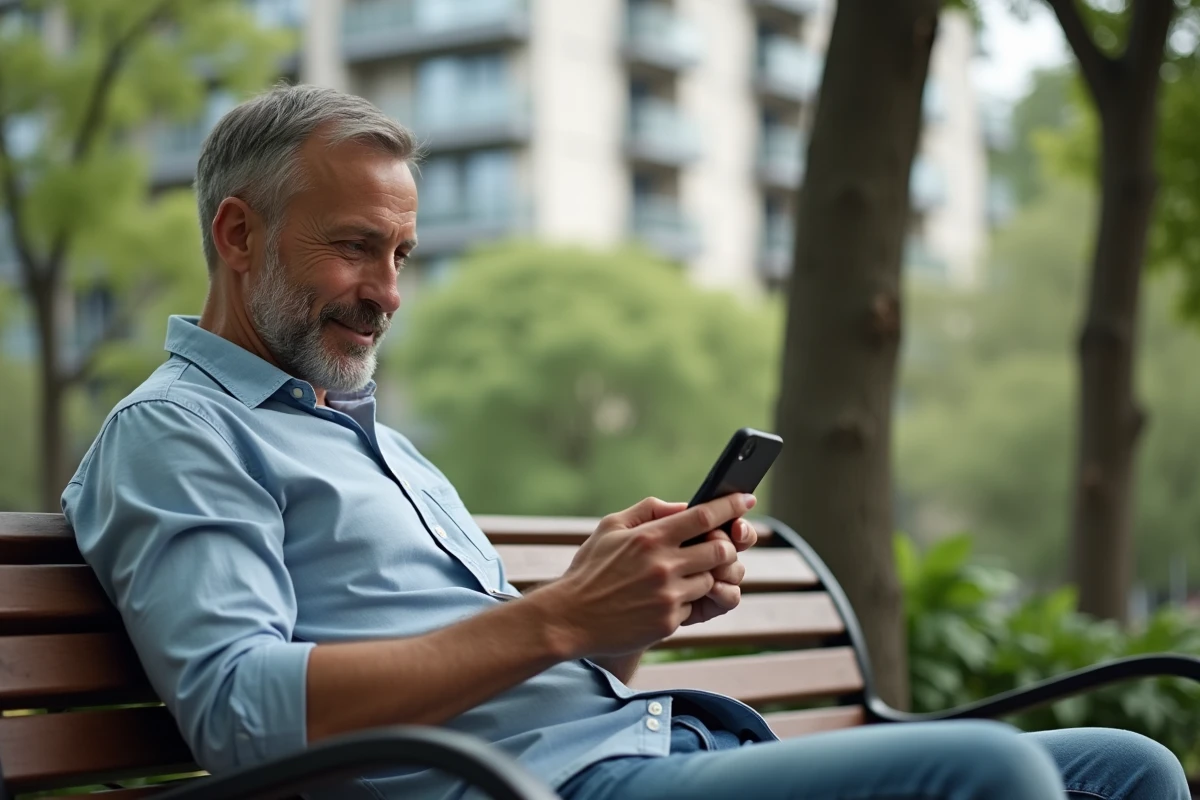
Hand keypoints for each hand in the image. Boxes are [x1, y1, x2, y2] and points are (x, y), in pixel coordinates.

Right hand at [533, 493, 756, 658]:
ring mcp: (669, 596)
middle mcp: (664, 565)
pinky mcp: (669, 622)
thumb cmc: (589, 570)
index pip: (704, 516)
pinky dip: (687, 600)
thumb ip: (648, 511)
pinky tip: (663, 599)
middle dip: (725, 547)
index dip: (731, 505)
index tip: (747, 499)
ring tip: (681, 576)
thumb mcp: (611, 527)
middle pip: (721, 550)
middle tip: (716, 547)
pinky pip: (695, 606)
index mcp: (651, 537)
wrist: (569, 618)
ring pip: (712, 580)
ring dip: (704, 576)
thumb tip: (682, 506)